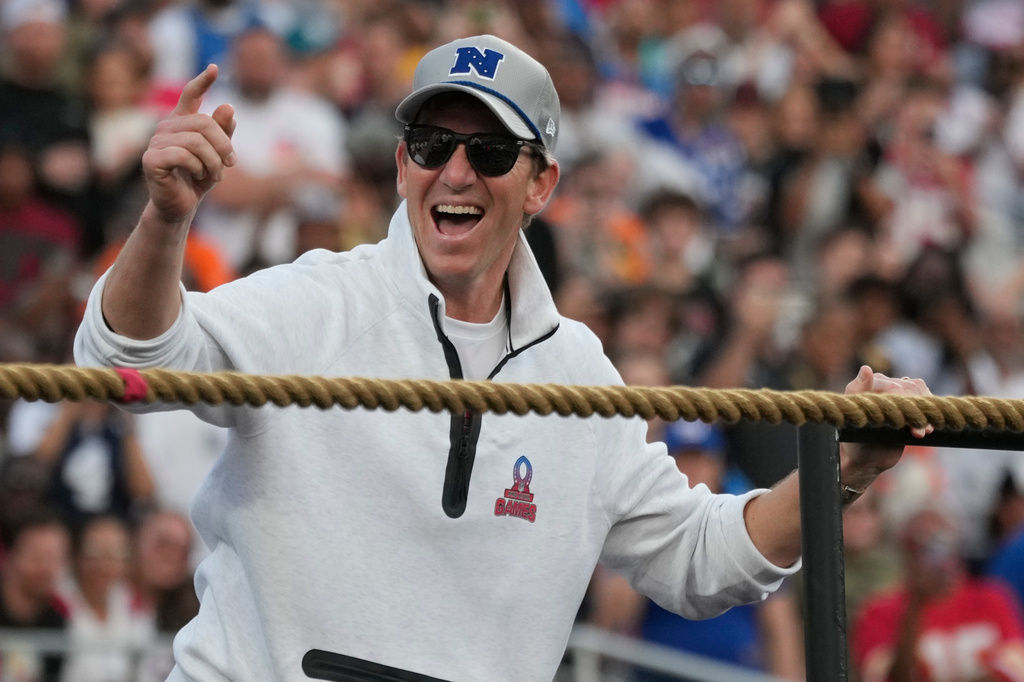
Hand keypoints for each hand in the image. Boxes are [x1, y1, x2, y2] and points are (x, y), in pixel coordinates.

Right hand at [141, 65, 236, 224]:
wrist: (181, 205)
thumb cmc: (198, 179)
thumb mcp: (218, 155)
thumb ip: (223, 133)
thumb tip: (229, 107)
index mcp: (182, 123)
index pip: (190, 95)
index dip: (202, 81)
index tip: (214, 67)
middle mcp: (166, 127)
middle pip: (203, 123)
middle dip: (223, 145)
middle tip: (231, 163)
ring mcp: (156, 142)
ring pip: (196, 141)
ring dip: (213, 162)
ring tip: (216, 175)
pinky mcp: (151, 159)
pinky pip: (183, 155)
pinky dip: (198, 167)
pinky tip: (198, 175)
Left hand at [841, 366, 933, 486]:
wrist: (867, 459)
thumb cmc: (855, 441)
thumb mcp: (853, 418)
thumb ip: (858, 391)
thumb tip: (866, 368)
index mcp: (863, 385)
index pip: (892, 386)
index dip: (903, 400)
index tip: (909, 421)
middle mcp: (879, 385)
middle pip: (908, 388)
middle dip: (915, 410)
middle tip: (918, 433)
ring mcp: (895, 393)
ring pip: (918, 390)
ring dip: (924, 410)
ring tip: (924, 432)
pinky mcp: (907, 402)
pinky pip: (923, 397)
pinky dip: (928, 411)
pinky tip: (928, 428)